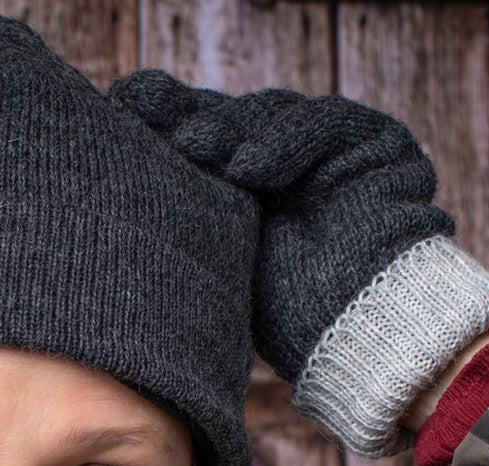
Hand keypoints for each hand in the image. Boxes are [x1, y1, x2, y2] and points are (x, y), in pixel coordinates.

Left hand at [113, 74, 452, 380]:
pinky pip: (326, 127)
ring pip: (272, 118)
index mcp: (249, 184)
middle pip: (234, 121)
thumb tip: (112, 168)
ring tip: (193, 147)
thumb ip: (184, 205)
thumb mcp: (213, 255)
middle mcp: (289, 160)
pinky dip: (285, 142)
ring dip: (231, 131)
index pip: (206, 135)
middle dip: (190, 120)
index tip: (120, 104)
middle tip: (142, 116)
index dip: (165, 119)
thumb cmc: (276, 316)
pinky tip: (248, 168)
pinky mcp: (377, 143)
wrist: (351, 337)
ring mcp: (334, 148)